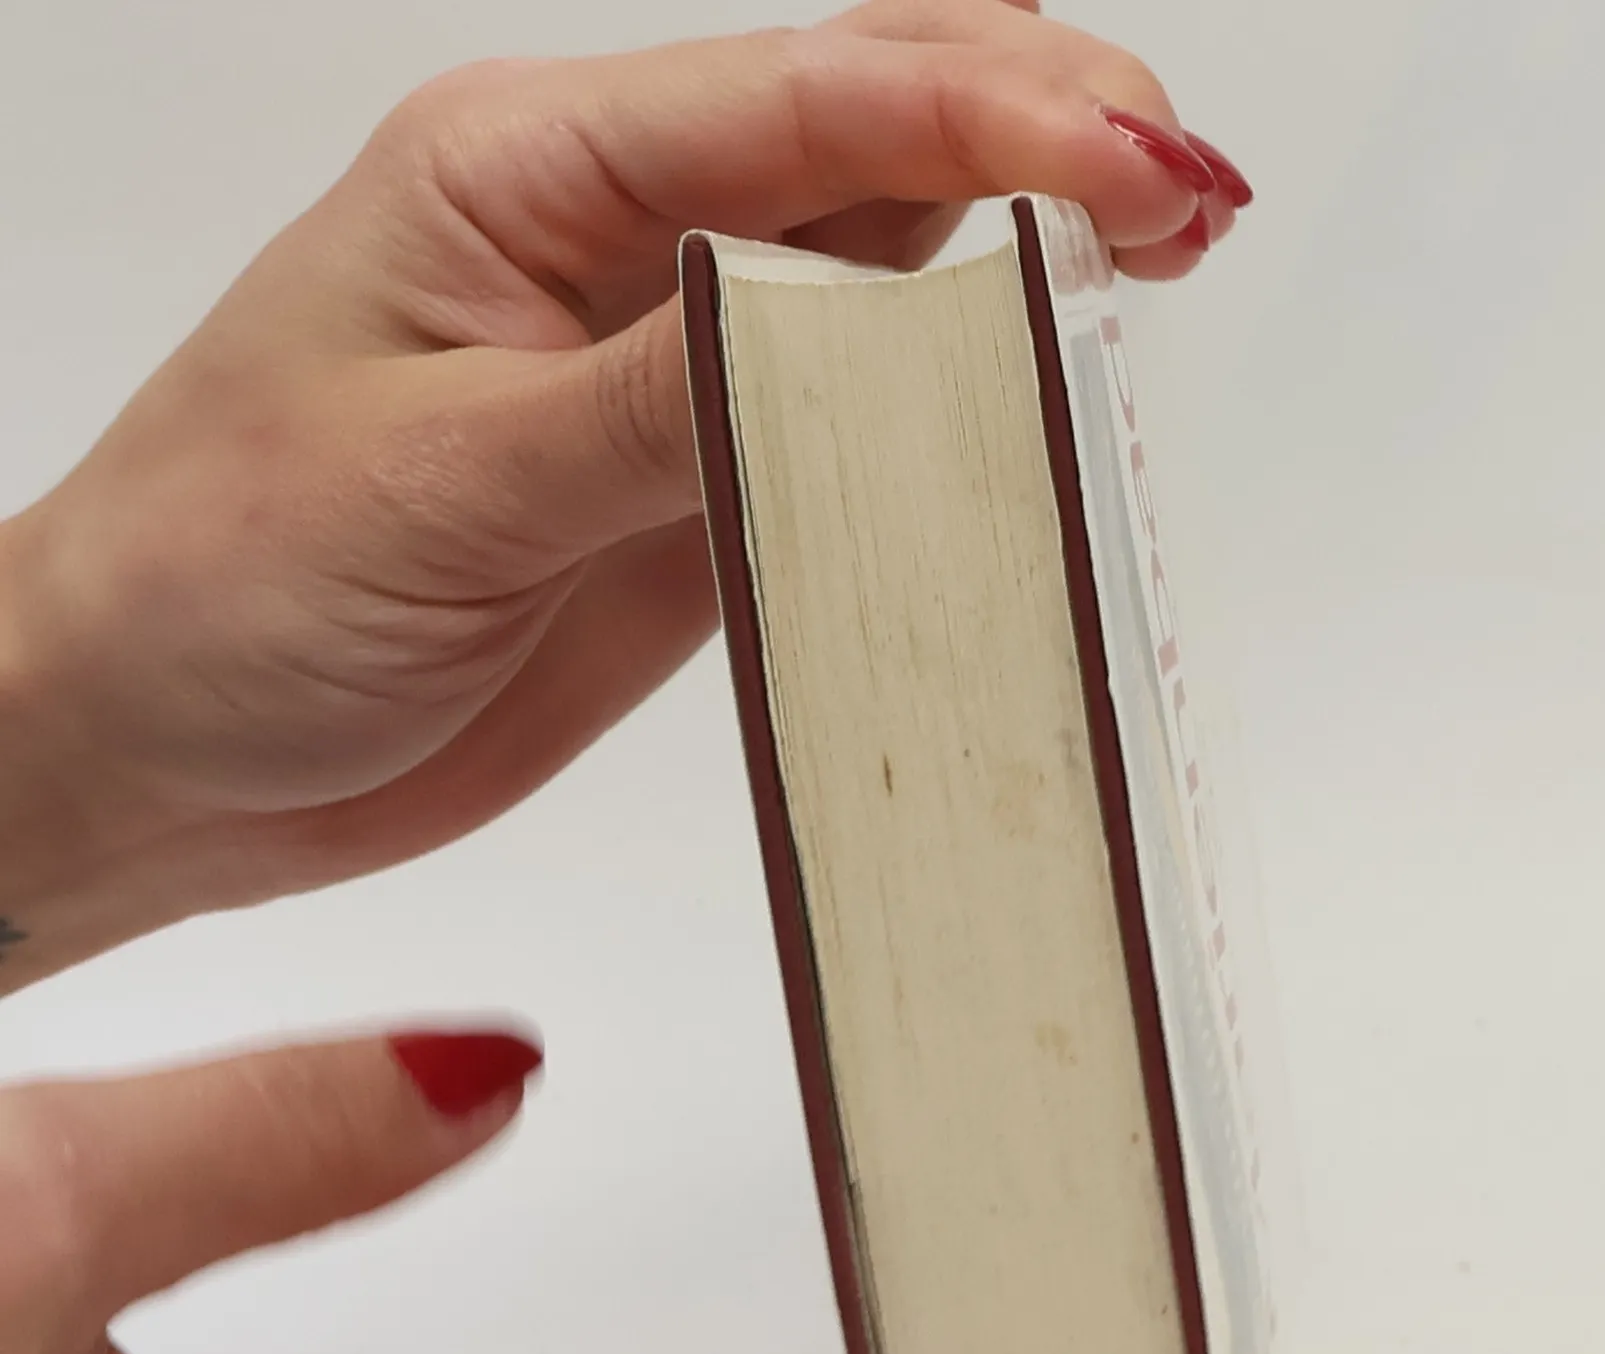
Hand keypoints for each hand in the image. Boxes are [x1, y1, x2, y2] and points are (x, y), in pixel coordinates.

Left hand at [0, 0, 1249, 988]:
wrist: (161, 748)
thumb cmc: (219, 582)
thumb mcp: (440, 481)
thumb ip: (663, 405)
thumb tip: (864, 344)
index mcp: (531, 174)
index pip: (805, 104)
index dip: (994, 119)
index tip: (1142, 165)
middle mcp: (618, 250)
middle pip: (874, 148)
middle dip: (1046, 146)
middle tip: (1193, 199)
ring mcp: (670, 379)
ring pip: (886, 282)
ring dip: (1023, 273)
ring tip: (1163, 273)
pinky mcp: (693, 503)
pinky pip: (855, 444)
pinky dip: (956, 431)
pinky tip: (1033, 422)